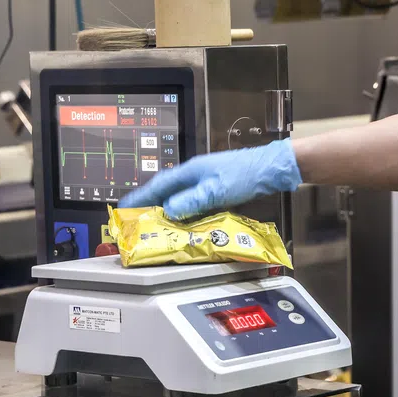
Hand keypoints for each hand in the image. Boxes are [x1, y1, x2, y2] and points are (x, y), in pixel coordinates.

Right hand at [118, 141, 301, 218]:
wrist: (273, 169)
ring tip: (157, 227)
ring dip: (168, 211)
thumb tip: (169, 210)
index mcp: (191, 171)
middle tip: (137, 222)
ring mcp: (206, 181)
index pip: (158, 185)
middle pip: (166, 191)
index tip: (124, 209)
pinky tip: (186, 224)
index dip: (139, 198)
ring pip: (180, 197)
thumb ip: (192, 201)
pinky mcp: (217, 189)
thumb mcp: (217, 190)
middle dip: (150, 206)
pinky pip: (194, 202)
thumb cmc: (247, 174)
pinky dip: (186, 213)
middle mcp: (195, 175)